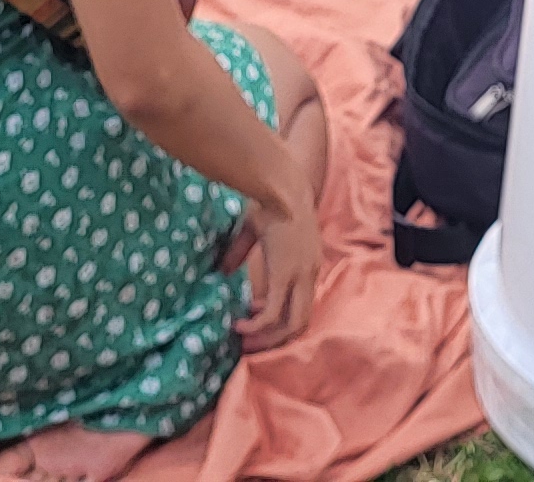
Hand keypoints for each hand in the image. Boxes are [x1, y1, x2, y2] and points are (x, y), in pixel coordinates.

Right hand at [225, 189, 318, 349]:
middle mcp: (309, 274)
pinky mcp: (285, 276)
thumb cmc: (268, 199)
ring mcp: (300, 277)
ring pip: (293, 325)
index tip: (257, 325)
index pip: (303, 305)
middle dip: (277, 341)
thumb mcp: (255, 231)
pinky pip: (274, 314)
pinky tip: (240, 326)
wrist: (280, 184)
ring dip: (268, 339)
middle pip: (302, 323)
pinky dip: (258, 326)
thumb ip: (241, 253)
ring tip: (245, 342)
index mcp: (308, 263)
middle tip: (251, 347)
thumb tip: (223, 271)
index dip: (282, 321)